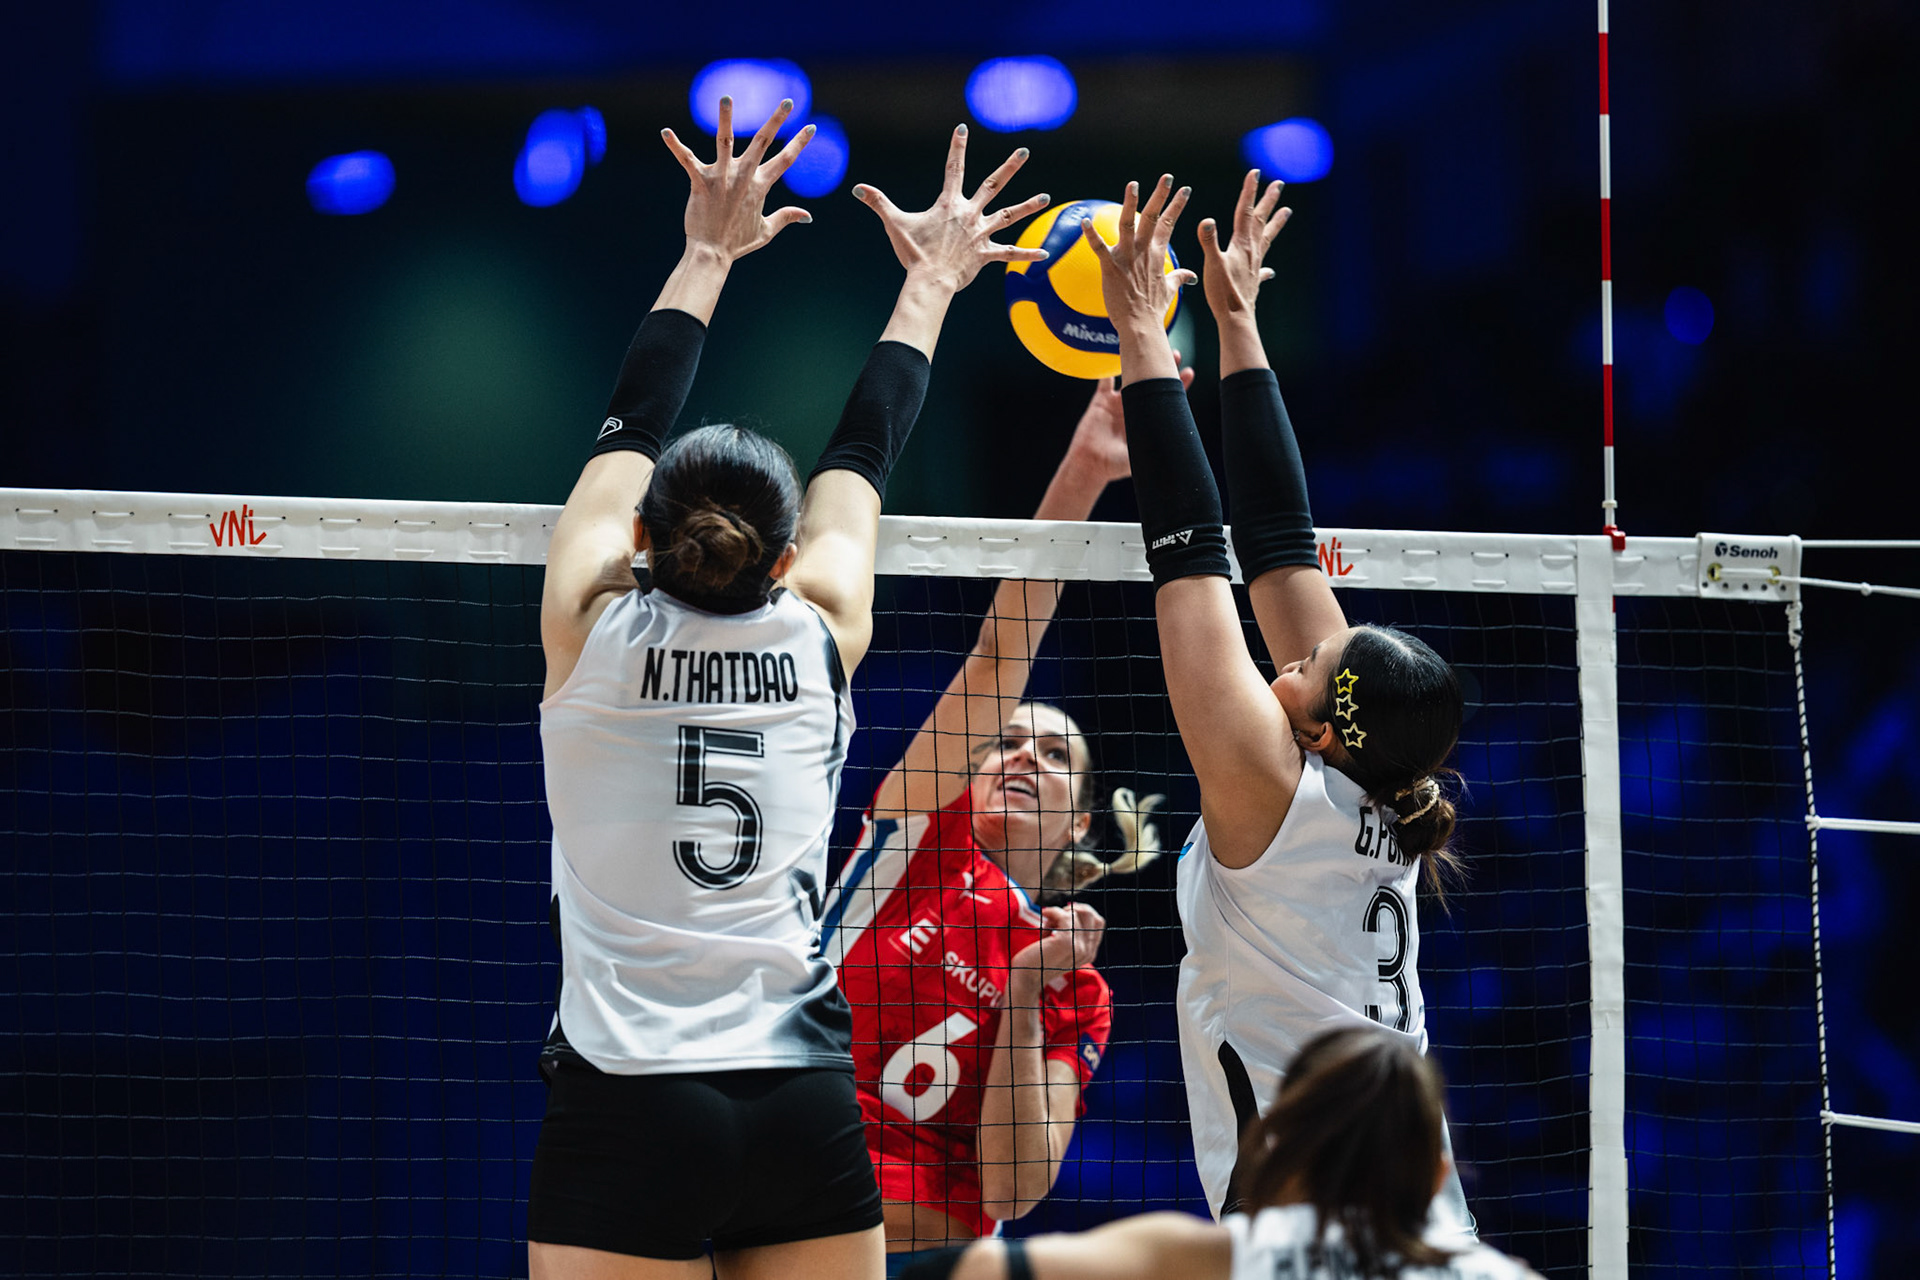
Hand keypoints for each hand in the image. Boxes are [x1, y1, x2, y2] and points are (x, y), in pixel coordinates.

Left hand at [661, 97, 815, 261]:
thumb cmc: (737, 243)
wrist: (712, 253)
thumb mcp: (766, 231)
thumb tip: (808, 216)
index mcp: (760, 186)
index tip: (812, 126)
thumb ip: (786, 217)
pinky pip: (686, 159)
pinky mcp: (701, 182)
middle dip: (777, 120)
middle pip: (763, 142)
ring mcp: (722, 177)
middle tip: (789, 101)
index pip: (785, 160)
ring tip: (726, 97)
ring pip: (725, 140)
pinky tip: (665, 132)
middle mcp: (743, 177)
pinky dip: (675, 146)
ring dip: (726, 118)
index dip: (800, 143)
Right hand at [853, 126, 1051, 292]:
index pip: (953, 168)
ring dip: (1029, 205)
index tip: (963, 128)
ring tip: (1046, 196)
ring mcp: (981, 233)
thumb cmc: (913, 252)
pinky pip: (1011, 253)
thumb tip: (857, 189)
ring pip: (1010, 215)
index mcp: (949, 204)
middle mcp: (970, 214)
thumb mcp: (895, 224)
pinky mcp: (987, 255)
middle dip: (1010, 167)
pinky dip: (1027, 253)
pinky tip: (1045, 252)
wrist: (930, 280)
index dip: (957, 147)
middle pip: (994, 185)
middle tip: (1024, 151)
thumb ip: (878, 203)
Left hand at [1008, 903, 1105, 1000]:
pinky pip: (1065, 916)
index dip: (1084, 911)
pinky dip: (1053, 911)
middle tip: (1055, 917)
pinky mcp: (1067, 943)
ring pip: (1076, 914)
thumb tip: (1071, 907)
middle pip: (1091, 915)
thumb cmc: (1040, 957)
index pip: (1099, 922)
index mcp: (1089, 952)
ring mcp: (1079, 948)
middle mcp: (1088, 952)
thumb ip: (1071, 931)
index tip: (1066, 912)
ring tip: (1046, 924)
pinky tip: (1044, 915)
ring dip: (1058, 913)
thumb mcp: (1060, 944)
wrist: (1026, 976)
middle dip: (1072, 910)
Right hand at [1066, 351, 1195, 485]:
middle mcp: (1135, 406)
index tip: (1189, 372)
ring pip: (1131, 375)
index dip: (1179, 385)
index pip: (1167, 397)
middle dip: (1163, 366)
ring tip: (1149, 348)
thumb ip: (1157, 447)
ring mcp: (1118, 402)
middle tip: (1174, 353)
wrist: (1091, 465)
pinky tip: (1116, 353)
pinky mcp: (1101, 400)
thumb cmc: (1117, 466)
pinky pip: (1105, 380)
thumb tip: (1181, 450)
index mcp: (1148, 418)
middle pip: (1152, 381)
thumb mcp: (1143, 456)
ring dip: (1139, 361)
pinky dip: (1108, 368)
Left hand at [1084, 175, 1199, 334]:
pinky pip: (1098, 248)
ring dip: (1130, 204)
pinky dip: (1091, 235)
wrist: (1141, 326)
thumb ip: (1179, 277)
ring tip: (1133, 184)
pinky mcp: (1110, 267)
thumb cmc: (1153, 310)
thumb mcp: (1170, 290)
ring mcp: (1127, 258)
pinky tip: (1084, 221)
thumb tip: (1191, 275)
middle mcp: (1144, 251)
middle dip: (1161, 195)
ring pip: (1128, 224)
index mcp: (1157, 253)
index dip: (1177, 205)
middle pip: (1153, 217)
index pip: (1169, 223)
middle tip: (1167, 177)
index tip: (1185, 189)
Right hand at [1198, 170, 1291, 321]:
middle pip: (1261, 220)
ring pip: (1267, 238)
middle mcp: (1252, 251)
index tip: (1255, 173)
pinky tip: (1271, 270)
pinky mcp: (1254, 280)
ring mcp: (1255, 265)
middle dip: (1269, 201)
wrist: (1236, 318)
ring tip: (1286, 212)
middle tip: (1279, 184)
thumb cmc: (1223, 292)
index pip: (1246, 212)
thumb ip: (1209, 241)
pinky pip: (1263, 268)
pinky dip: (1267, 266)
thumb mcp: (1212, 264)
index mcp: (1241, 244)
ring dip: (1276, 223)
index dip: (1250, 191)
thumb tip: (1206, 220)